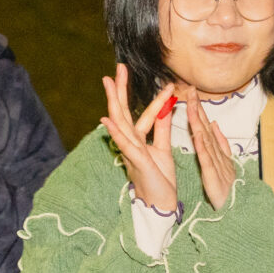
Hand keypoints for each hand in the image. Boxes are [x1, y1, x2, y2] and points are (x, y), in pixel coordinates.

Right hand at [100, 65, 179, 213]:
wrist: (161, 204)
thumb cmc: (160, 180)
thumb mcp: (163, 149)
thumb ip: (162, 128)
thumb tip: (166, 108)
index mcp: (139, 140)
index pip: (139, 113)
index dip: (145, 96)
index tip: (147, 79)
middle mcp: (131, 143)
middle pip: (122, 112)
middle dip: (120, 89)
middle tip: (118, 68)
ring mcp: (131, 151)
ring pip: (120, 123)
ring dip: (114, 102)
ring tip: (108, 83)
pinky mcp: (136, 161)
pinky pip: (125, 144)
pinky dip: (116, 131)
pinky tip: (107, 120)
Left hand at [183, 92, 238, 208]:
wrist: (236, 208)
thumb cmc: (228, 187)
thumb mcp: (224, 162)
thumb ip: (220, 142)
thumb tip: (216, 123)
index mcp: (217, 151)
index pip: (206, 126)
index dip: (199, 109)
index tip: (191, 93)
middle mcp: (218, 153)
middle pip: (206, 127)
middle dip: (198, 108)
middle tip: (190, 90)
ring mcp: (217, 163)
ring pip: (206, 139)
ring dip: (199, 122)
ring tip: (191, 106)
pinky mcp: (213, 176)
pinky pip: (207, 159)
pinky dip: (203, 146)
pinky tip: (198, 134)